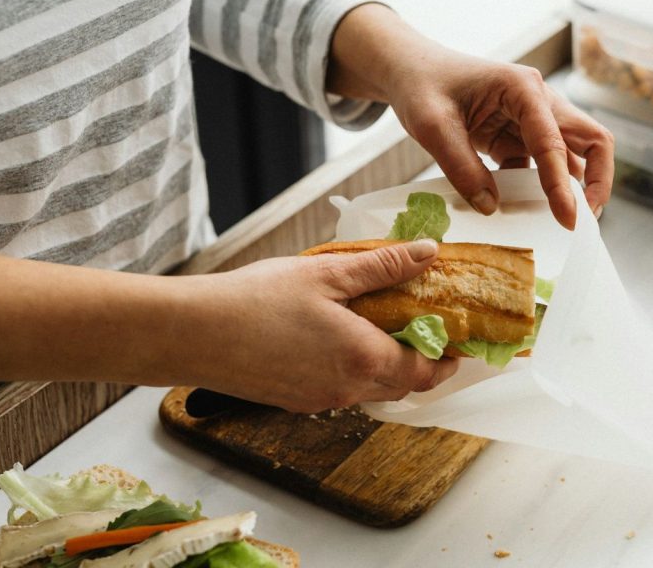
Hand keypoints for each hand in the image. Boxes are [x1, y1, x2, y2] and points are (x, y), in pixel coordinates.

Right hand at [185, 239, 457, 412]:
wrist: (191, 333)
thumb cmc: (254, 301)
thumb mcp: (328, 274)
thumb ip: (383, 267)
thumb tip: (428, 252)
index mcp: (364, 359)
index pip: (425, 371)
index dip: (448, 358)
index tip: (461, 341)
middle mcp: (347, 388)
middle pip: (404, 386)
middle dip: (423, 364)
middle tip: (430, 330)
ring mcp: (320, 399)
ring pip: (373, 391)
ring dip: (390, 368)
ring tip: (390, 329)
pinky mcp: (295, 400)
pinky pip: (343, 390)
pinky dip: (358, 371)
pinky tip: (344, 339)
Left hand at [390, 55, 614, 229]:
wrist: (410, 71)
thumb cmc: (422, 86)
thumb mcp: (432, 127)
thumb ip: (461, 168)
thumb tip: (491, 208)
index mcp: (523, 89)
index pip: (554, 142)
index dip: (562, 185)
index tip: (568, 220)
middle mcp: (538, 100)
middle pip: (591, 140)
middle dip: (596, 181)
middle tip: (585, 220)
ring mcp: (532, 119)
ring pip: (572, 154)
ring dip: (571, 186)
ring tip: (562, 222)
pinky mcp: (518, 136)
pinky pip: (541, 165)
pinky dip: (540, 188)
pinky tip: (525, 209)